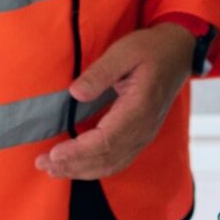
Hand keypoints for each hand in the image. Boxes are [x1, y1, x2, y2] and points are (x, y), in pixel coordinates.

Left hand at [34, 22, 194, 180]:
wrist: (178, 53)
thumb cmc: (150, 49)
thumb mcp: (124, 51)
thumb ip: (100, 72)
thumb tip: (75, 93)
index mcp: (140, 108)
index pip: (107, 141)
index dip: (79, 152)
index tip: (54, 154)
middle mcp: (144, 128)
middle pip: (107, 158)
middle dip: (73, 165)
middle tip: (42, 163)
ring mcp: (144, 135)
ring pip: (111, 164)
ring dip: (81, 170)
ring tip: (52, 169)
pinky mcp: (140, 136)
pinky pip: (117, 161)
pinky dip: (95, 168)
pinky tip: (75, 166)